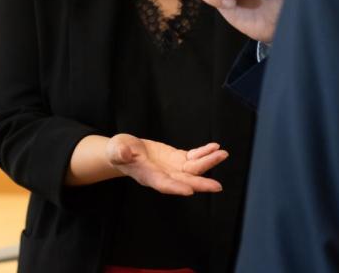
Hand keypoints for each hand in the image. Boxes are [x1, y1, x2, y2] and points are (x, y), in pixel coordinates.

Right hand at [106, 134, 228, 195]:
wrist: (126, 151)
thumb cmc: (119, 151)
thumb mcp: (116, 149)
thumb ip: (120, 152)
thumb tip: (123, 152)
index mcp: (148, 176)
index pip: (163, 184)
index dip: (176, 187)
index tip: (189, 191)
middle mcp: (164, 175)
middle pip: (184, 181)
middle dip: (201, 183)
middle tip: (216, 187)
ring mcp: (173, 168)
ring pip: (193, 169)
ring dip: (208, 162)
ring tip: (222, 154)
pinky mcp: (178, 159)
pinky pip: (194, 157)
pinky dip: (204, 153)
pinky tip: (214, 148)